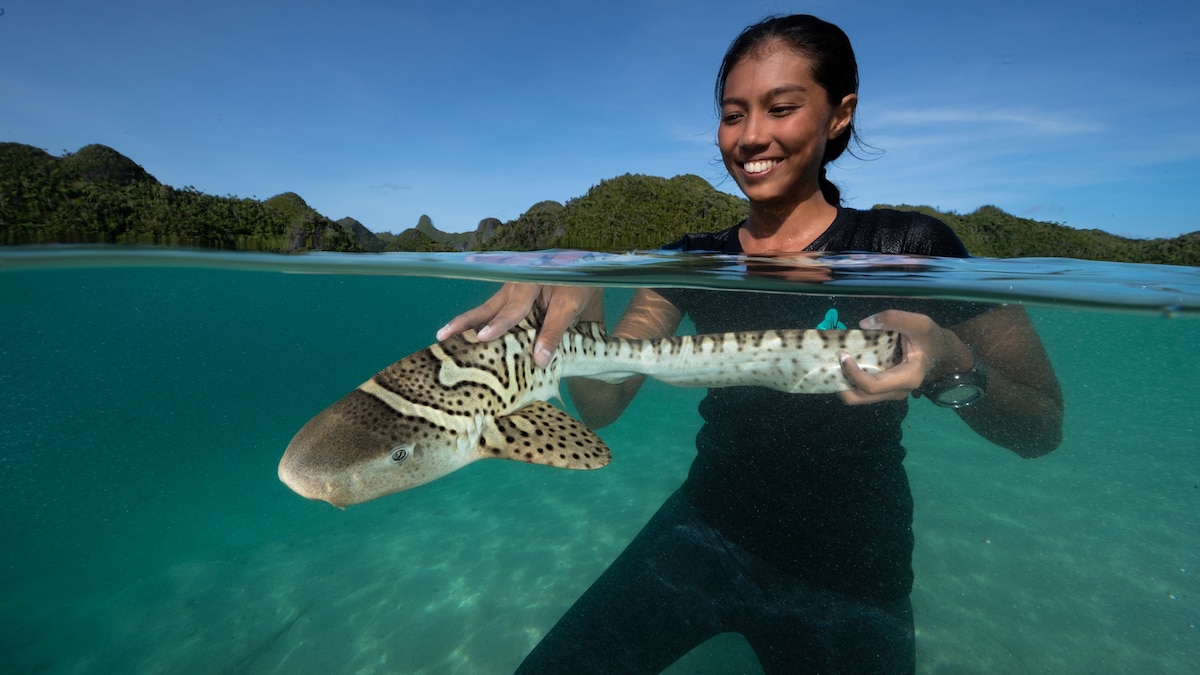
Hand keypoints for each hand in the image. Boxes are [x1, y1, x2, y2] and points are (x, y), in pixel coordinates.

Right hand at [437, 283, 600, 367]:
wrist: (581, 264)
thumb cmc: (576, 282)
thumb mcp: (571, 306)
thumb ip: (554, 332)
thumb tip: (538, 361)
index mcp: (530, 284)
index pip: (513, 309)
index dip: (498, 324)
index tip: (482, 338)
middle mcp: (515, 287)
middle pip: (487, 308)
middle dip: (464, 323)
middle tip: (442, 336)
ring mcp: (510, 292)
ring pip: (485, 310)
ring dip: (465, 323)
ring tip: (443, 336)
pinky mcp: (510, 298)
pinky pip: (492, 311)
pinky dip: (478, 323)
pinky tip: (467, 336)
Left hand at [838, 309, 972, 405]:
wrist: (942, 351)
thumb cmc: (931, 338)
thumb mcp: (920, 323)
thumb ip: (894, 319)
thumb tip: (864, 323)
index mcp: (906, 379)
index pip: (872, 386)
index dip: (852, 373)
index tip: (842, 354)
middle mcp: (896, 391)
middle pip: (859, 398)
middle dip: (840, 382)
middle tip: (832, 360)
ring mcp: (889, 392)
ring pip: (858, 396)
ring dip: (843, 381)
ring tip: (835, 360)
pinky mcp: (884, 387)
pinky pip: (861, 389)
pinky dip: (849, 378)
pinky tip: (844, 361)